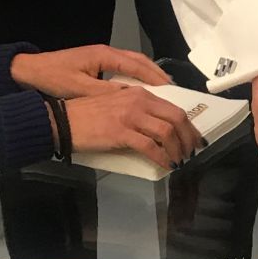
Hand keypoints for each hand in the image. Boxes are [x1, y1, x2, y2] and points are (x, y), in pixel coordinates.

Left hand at [11, 44, 169, 98]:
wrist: (29, 69)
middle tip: (172, 88)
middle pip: (139, 60)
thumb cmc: (52, 78)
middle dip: (157, 73)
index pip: (137, 65)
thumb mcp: (80, 88)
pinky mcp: (97, 61)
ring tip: (162, 86)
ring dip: (148, 73)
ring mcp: (102, 55)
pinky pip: (124, 66)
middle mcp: (106, 52)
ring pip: (133, 61)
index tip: (169, 88)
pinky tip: (140, 86)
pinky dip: (137, 74)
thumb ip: (107, 92)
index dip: (154, 77)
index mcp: (104, 56)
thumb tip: (131, 98)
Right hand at [66, 86, 202, 166]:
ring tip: (179, 160)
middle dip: (188, 138)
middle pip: (176, 118)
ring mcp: (130, 116)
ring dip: (177, 149)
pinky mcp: (121, 132)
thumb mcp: (118, 103)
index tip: (194, 137)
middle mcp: (138, 101)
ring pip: (167, 132)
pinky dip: (162, 158)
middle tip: (191, 152)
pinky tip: (165, 165)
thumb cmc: (88, 115)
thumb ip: (139, 109)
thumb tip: (160, 127)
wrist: (63, 121)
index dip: (189, 125)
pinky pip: (150, 147)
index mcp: (139, 93)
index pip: (174, 108)